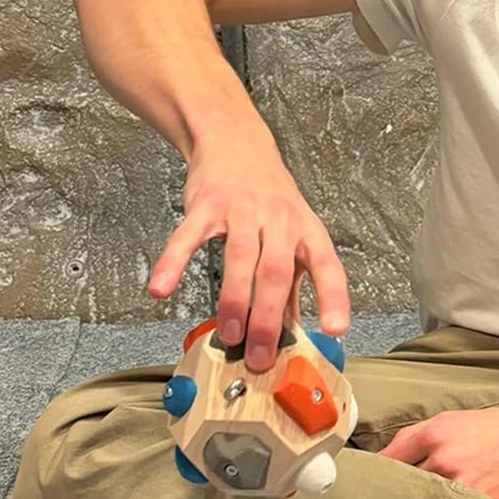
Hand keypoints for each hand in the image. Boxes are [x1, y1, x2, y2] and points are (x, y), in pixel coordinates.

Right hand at [147, 134, 350, 370]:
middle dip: (268, 318)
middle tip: (259, 355)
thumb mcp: (291, 235)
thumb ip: (290, 284)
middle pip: (277, 271)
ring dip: (234, 300)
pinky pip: (189, 237)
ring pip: (240, 258)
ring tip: (229, 334)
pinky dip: (174, 263)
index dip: (333, 297)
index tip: (336, 329)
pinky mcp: (207, 204)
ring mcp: (243, 209)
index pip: (327, 265)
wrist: (237, 143)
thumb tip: (292, 334)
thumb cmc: (269, 198)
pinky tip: (162, 288)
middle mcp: (279, 219)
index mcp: (306, 230)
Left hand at [378, 406, 498, 498]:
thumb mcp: (453, 419)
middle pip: (404, 484)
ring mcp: (462, 485)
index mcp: (435, 432)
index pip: (391, 457)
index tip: (366, 481)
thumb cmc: (494, 427)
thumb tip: (388, 457)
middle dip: (395, 492)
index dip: (376, 472)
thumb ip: (419, 436)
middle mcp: (445, 458)